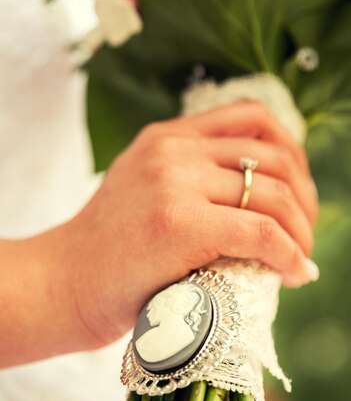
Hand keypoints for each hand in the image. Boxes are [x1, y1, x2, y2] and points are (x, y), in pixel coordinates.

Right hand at [61, 101, 318, 348]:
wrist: (62, 284)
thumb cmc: (108, 251)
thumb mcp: (144, 191)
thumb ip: (189, 179)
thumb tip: (255, 197)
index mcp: (166, 136)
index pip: (251, 117)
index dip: (292, 150)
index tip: (297, 191)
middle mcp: (171, 149)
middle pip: (274, 157)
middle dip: (305, 198)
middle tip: (304, 233)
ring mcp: (174, 182)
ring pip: (274, 195)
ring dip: (301, 231)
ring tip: (299, 258)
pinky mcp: (179, 224)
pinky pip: (261, 232)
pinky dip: (289, 254)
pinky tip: (294, 273)